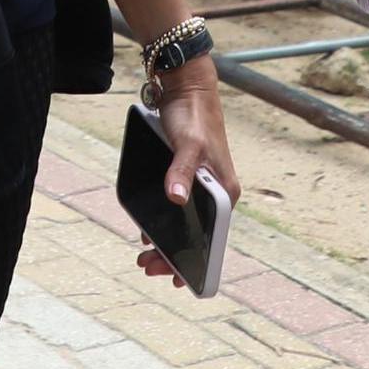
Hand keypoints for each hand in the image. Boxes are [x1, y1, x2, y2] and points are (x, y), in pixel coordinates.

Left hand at [130, 66, 240, 289]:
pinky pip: (174, 208)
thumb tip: (176, 199)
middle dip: (172, 255)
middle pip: (196, 234)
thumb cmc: (194, 115)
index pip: (212, 237)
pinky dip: (160, 221)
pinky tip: (145, 231)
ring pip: (183, 223)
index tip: (178, 281)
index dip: (196, 261)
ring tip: (143, 257)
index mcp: (225, 192)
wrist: (187, 86)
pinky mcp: (185, 176)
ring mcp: (200, 185)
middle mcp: (215, 192)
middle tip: (145, 267)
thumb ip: (181, 173)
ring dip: (164, 240)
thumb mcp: (189, 145)